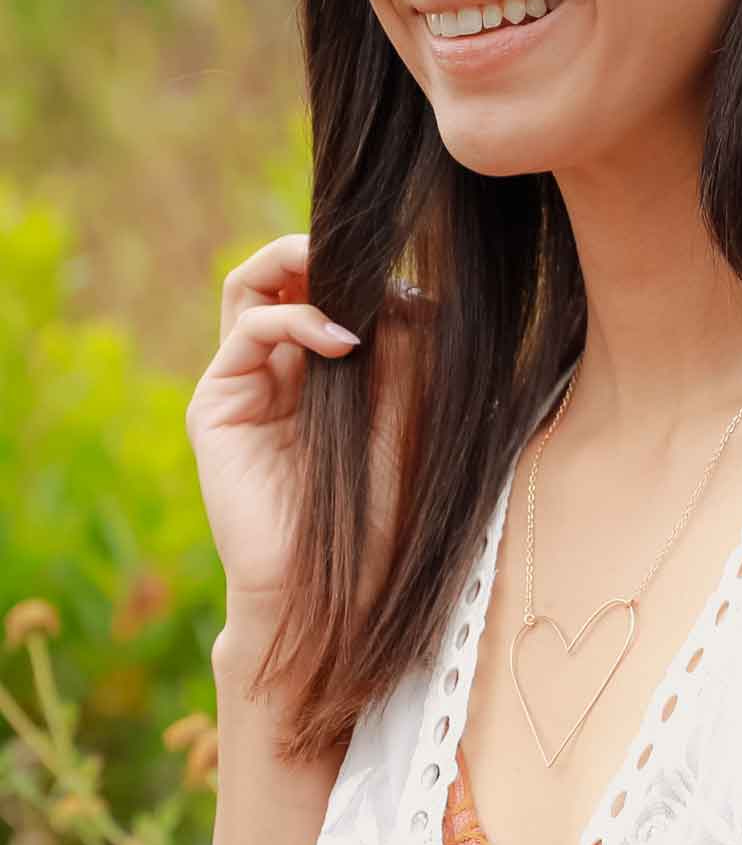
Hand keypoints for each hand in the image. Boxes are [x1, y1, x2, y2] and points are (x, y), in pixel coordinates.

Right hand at [186, 233, 403, 650]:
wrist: (330, 588)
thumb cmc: (374, 521)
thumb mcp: (403, 428)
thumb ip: (402, 366)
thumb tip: (417, 298)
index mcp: (323, 381)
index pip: (331, 301)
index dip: (368, 283)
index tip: (421, 293)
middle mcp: (279, 377)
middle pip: (282, 281)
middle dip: (323, 256)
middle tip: (371, 259)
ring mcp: (244, 388)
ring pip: (253, 290)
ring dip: (298, 265)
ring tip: (349, 274)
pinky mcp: (217, 405)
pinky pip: (247, 332)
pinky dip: (295, 319)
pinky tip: (343, 339)